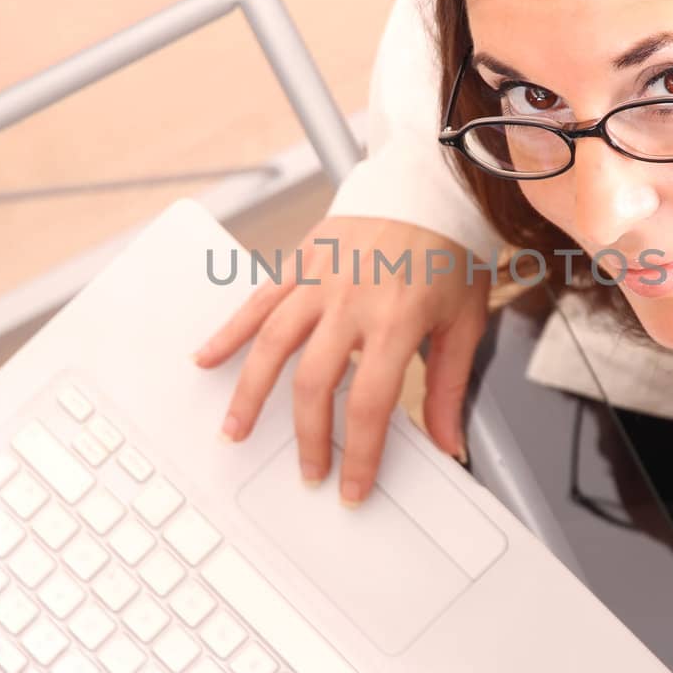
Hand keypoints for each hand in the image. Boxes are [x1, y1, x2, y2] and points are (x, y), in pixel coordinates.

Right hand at [193, 216, 489, 505]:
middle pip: (315, 382)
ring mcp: (321, 279)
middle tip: (308, 471)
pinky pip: (258, 301)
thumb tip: (449, 445)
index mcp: (398, 321)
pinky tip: (207, 359)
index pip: (371, 403)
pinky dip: (229, 332)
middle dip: (308, 437)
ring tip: (236, 430)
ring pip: (273, 344)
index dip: (361, 453)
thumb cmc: (450, 252)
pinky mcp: (301, 261)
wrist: (431, 186)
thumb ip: (451, 387)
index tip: (354, 486)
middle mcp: (352, 301)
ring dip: (251, 394)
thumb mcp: (465, 322)